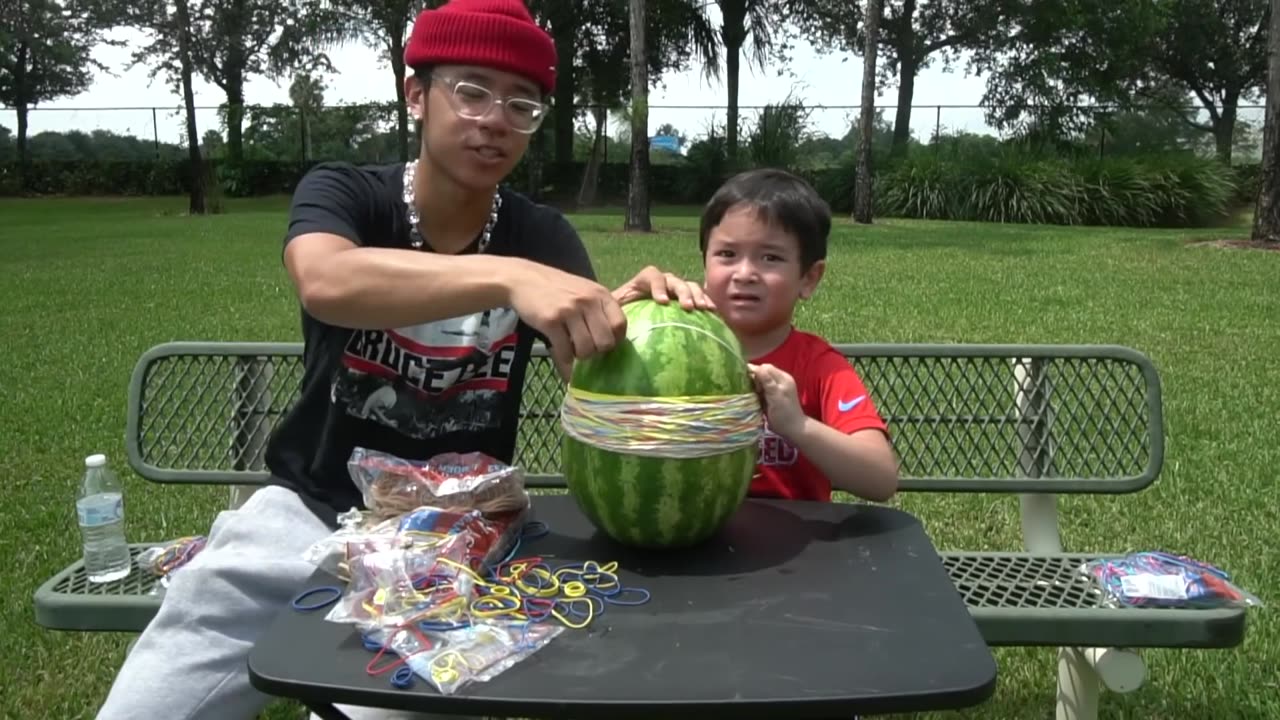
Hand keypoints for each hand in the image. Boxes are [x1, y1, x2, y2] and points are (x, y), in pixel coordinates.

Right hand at [505, 260, 626, 372]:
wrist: (523, 279)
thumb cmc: (557, 288)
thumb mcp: (585, 291)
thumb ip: (600, 310)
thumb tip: (612, 342)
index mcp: (600, 294)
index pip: (620, 325)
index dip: (615, 340)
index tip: (604, 344)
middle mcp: (588, 301)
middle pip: (606, 342)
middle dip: (597, 352)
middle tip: (587, 349)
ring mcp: (569, 311)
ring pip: (586, 349)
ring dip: (580, 356)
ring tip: (573, 349)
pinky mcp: (551, 321)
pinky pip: (565, 351)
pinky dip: (564, 357)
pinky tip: (561, 351)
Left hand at [612, 265, 715, 310]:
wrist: (628, 318)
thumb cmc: (620, 317)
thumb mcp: (614, 314)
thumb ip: (614, 316)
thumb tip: (615, 331)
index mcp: (642, 283)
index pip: (652, 275)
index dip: (658, 286)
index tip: (662, 302)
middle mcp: (661, 283)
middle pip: (674, 280)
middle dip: (682, 292)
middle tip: (688, 307)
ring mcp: (674, 290)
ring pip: (688, 286)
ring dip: (697, 296)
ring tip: (704, 308)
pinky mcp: (685, 299)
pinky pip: (698, 297)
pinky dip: (706, 302)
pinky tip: (713, 312)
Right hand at [748, 363, 804, 438]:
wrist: (793, 429)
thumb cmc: (784, 414)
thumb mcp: (775, 397)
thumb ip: (767, 381)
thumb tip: (755, 367)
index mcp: (783, 378)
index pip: (765, 368)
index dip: (755, 372)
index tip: (747, 382)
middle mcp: (781, 380)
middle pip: (763, 371)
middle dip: (755, 378)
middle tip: (752, 390)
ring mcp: (778, 387)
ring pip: (762, 378)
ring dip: (755, 384)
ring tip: (755, 394)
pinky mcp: (774, 394)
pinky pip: (763, 386)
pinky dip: (758, 389)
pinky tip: (757, 396)